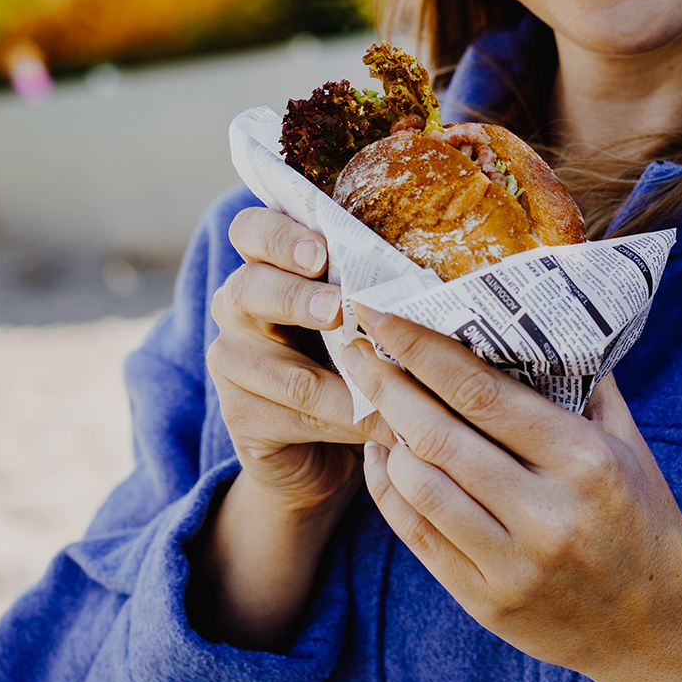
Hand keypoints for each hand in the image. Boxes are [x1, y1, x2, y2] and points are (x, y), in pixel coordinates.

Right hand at [190, 208, 385, 649]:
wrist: (314, 450)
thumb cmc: (350, 364)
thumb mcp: (360, 321)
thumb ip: (375, 292)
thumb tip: (451, 270)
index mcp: (265, 266)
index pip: (251, 231)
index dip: (279, 236)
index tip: (320, 251)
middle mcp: (236, 307)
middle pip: (249, 287)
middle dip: (296, 297)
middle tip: (337, 308)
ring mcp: (231, 363)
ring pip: (282, 368)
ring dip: (344, 380)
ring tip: (387, 385)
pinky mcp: (239, 415)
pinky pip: (295, 416)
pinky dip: (348, 421)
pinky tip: (387, 426)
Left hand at [343, 306, 681, 681]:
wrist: (660, 634)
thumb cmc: (642, 522)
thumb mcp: (628, 448)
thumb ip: (584, 386)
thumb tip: (533, 319)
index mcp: (584, 463)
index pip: (481, 392)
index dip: (420, 348)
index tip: (381, 312)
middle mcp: (547, 514)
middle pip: (437, 436)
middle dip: (385, 385)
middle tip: (353, 347)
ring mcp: (512, 564)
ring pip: (417, 486)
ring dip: (383, 438)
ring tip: (372, 402)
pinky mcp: (485, 600)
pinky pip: (415, 534)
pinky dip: (388, 489)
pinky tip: (383, 458)